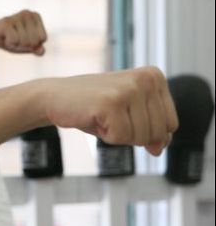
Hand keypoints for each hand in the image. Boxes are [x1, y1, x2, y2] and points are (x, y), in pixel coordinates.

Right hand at [0, 10, 46, 54]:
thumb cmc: (10, 40)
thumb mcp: (26, 46)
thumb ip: (36, 48)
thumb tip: (41, 51)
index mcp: (35, 16)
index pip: (43, 38)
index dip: (33, 44)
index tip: (22, 38)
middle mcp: (27, 13)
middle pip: (35, 40)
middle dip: (24, 45)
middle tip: (14, 39)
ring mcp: (17, 16)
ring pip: (25, 41)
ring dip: (16, 45)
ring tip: (9, 38)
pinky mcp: (7, 22)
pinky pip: (15, 41)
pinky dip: (9, 43)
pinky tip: (4, 37)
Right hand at [46, 66, 178, 154]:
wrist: (55, 97)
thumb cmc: (93, 107)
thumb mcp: (130, 116)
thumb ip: (153, 131)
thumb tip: (159, 149)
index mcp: (154, 77)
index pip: (170, 124)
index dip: (146, 131)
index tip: (124, 115)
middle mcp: (146, 79)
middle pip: (159, 132)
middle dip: (133, 135)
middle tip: (110, 117)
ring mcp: (129, 89)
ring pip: (141, 137)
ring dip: (118, 135)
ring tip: (102, 116)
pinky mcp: (111, 102)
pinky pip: (121, 137)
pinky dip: (106, 136)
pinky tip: (94, 118)